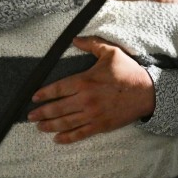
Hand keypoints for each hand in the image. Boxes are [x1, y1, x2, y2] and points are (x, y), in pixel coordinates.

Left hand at [27, 37, 155, 143]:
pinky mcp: (100, 125)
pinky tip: (57, 139)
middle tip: (30, 116)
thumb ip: (92, 44)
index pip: (58, 88)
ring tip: (40, 127)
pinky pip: (79, 133)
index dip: (44, 94)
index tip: (34, 98)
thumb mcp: (111, 52)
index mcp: (85, 81)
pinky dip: (67, 137)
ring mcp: (92, 115)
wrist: (147, 92)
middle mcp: (85, 100)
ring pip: (65, 123)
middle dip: (42, 113)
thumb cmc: (128, 71)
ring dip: (50, 125)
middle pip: (57, 108)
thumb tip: (75, 39)